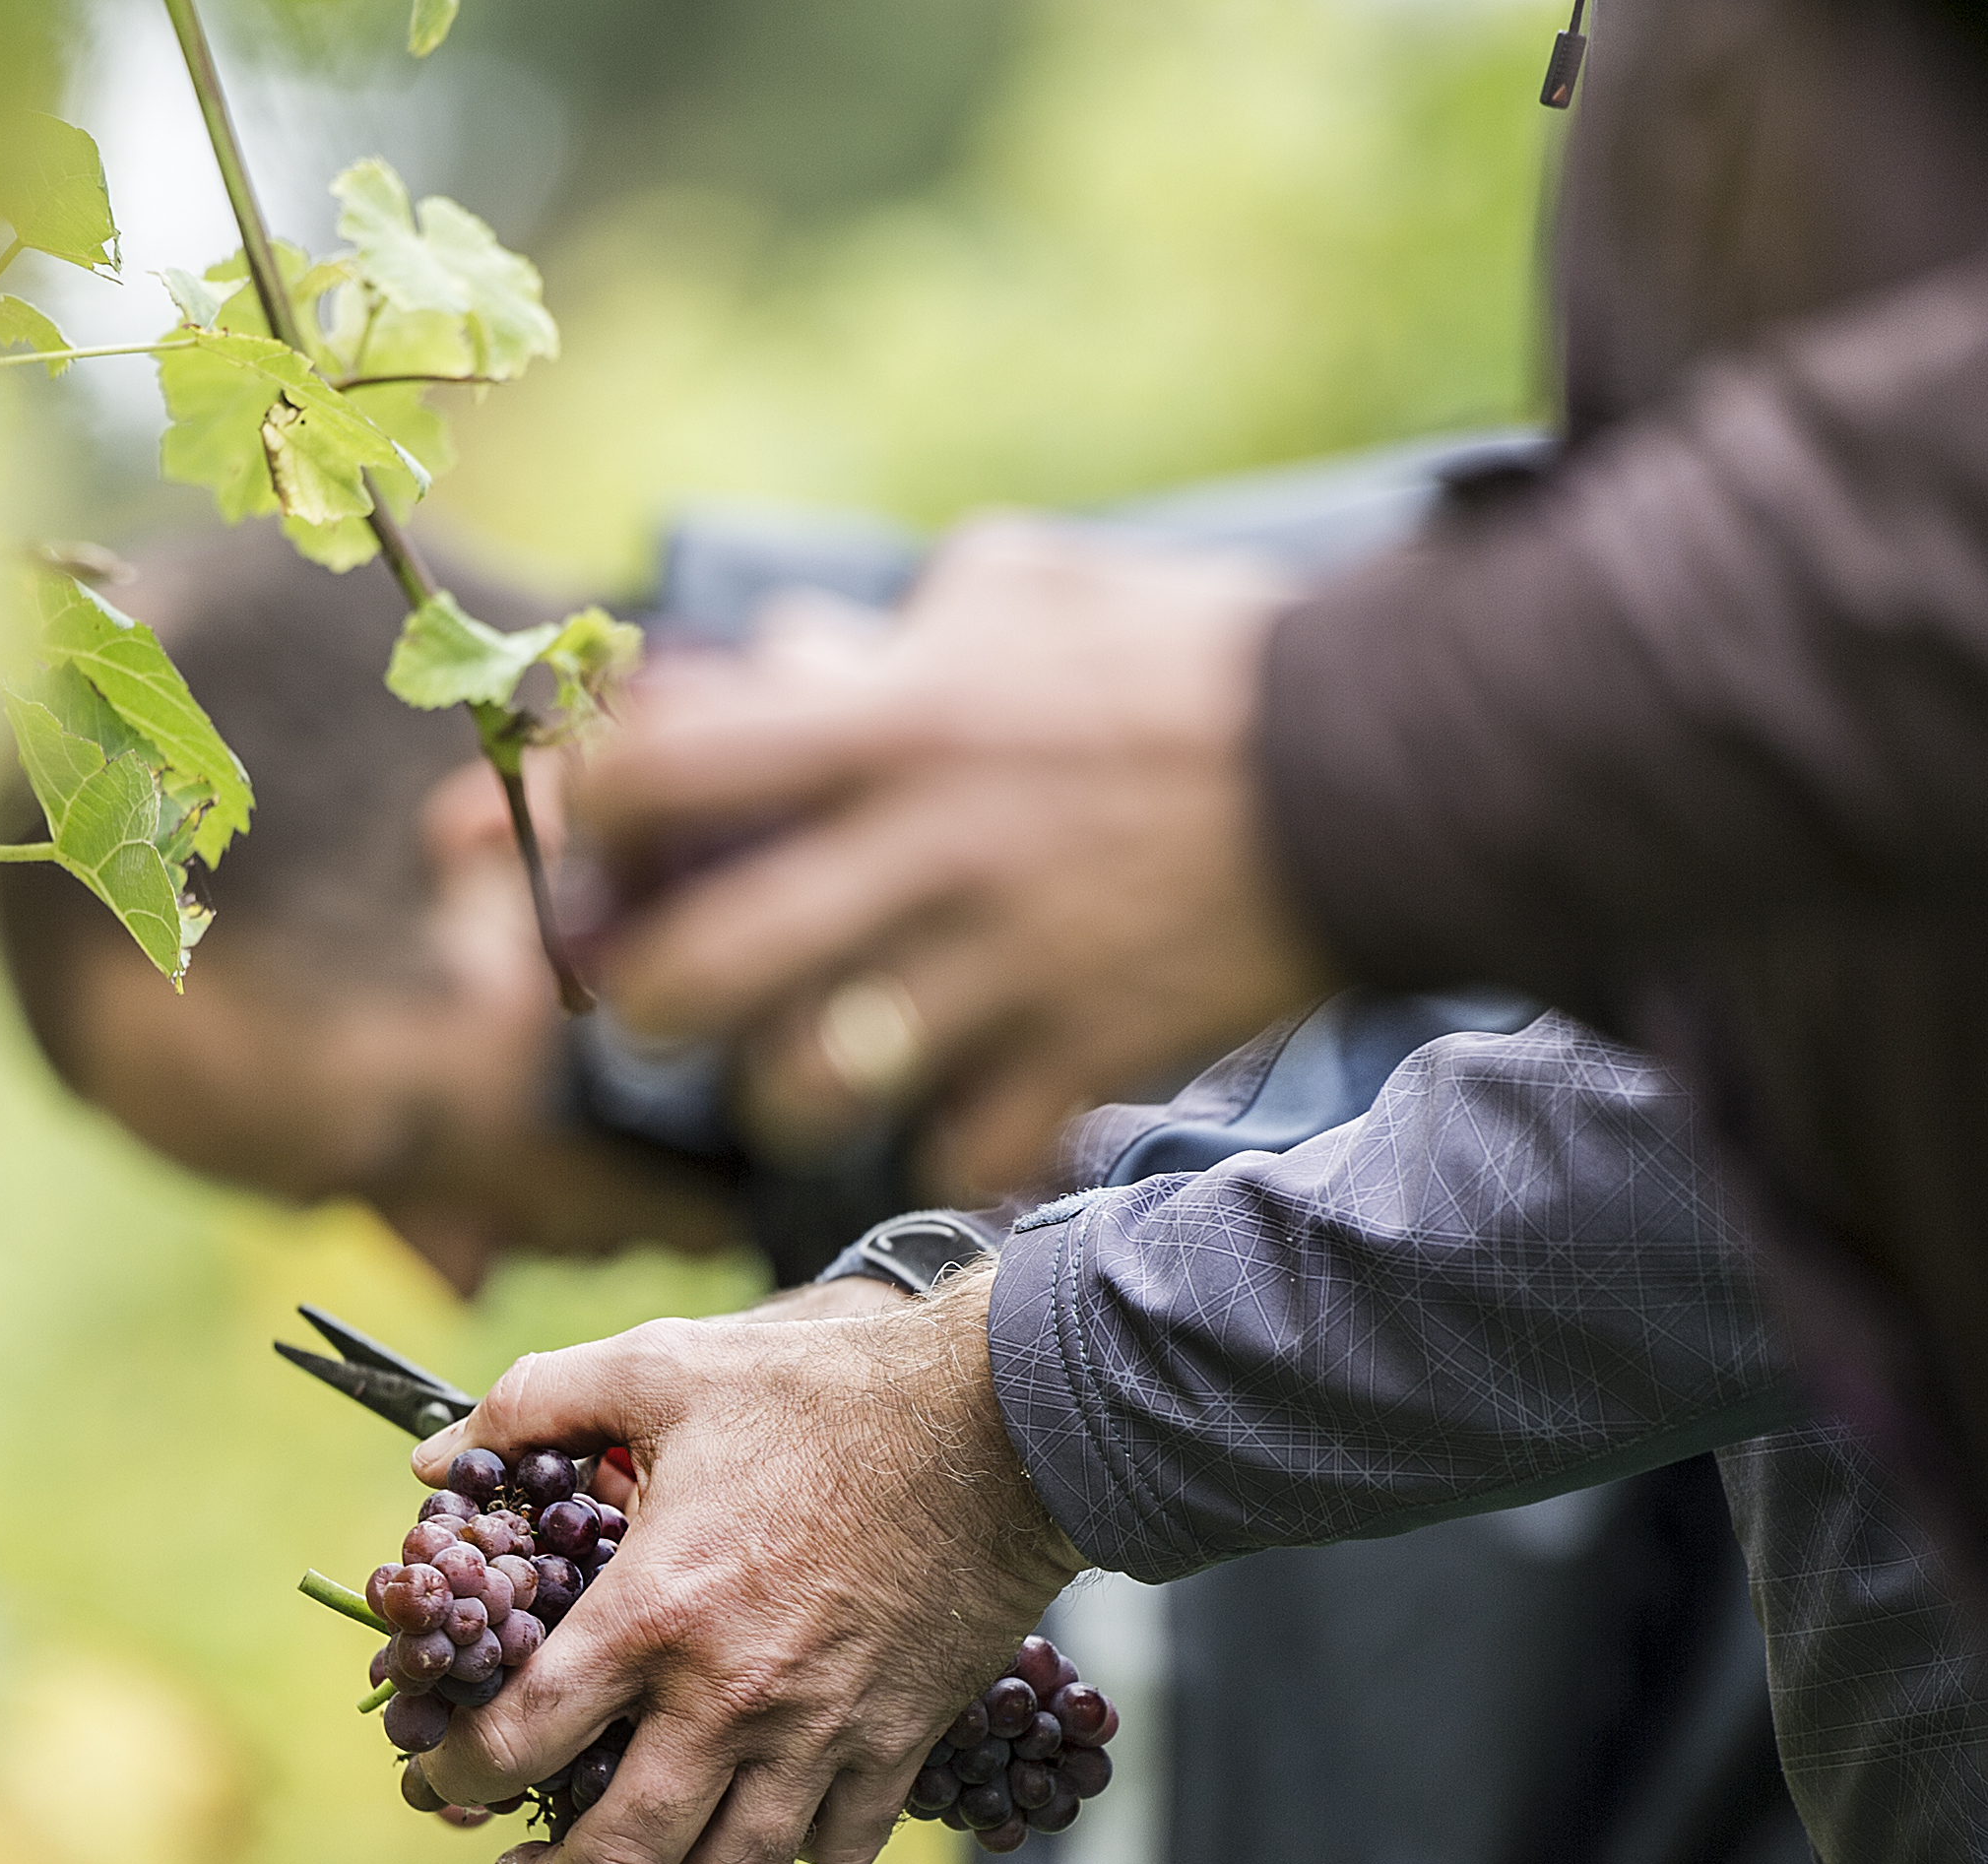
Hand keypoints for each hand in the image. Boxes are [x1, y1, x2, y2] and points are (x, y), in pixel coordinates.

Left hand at [409, 1273, 1086, 1863]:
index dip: (456, 1774)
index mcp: (655, 1611)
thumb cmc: (825, 1389)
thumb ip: (535, 1400)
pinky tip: (758, 1828)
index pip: (522, 1737)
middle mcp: (731, 1697)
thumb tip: (432, 1455)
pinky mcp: (897, 1743)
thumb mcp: (665, 1365)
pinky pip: (835, 1846)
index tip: (436, 1777)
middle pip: (621, 1856)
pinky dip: (792, 1856)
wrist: (1003, 1424)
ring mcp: (821, 1734)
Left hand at [578, 520, 1332, 1201]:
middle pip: (693, 970)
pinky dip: (941, 1151)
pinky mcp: (1087, 1056)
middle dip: (648, 1004)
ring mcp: (1005, 967)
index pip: (663, 769)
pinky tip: (961, 1114)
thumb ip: (898, 624)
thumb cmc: (1201, 659)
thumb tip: (792, 649)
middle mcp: (927, 848)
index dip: (598, 817)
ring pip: (804, 1088)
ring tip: (814, 1073)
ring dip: (785, 1096)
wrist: (1389, 761)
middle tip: (669, 1002)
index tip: (609, 842)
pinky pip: (952, 1152)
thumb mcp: (1036, 588)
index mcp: (897, 718)